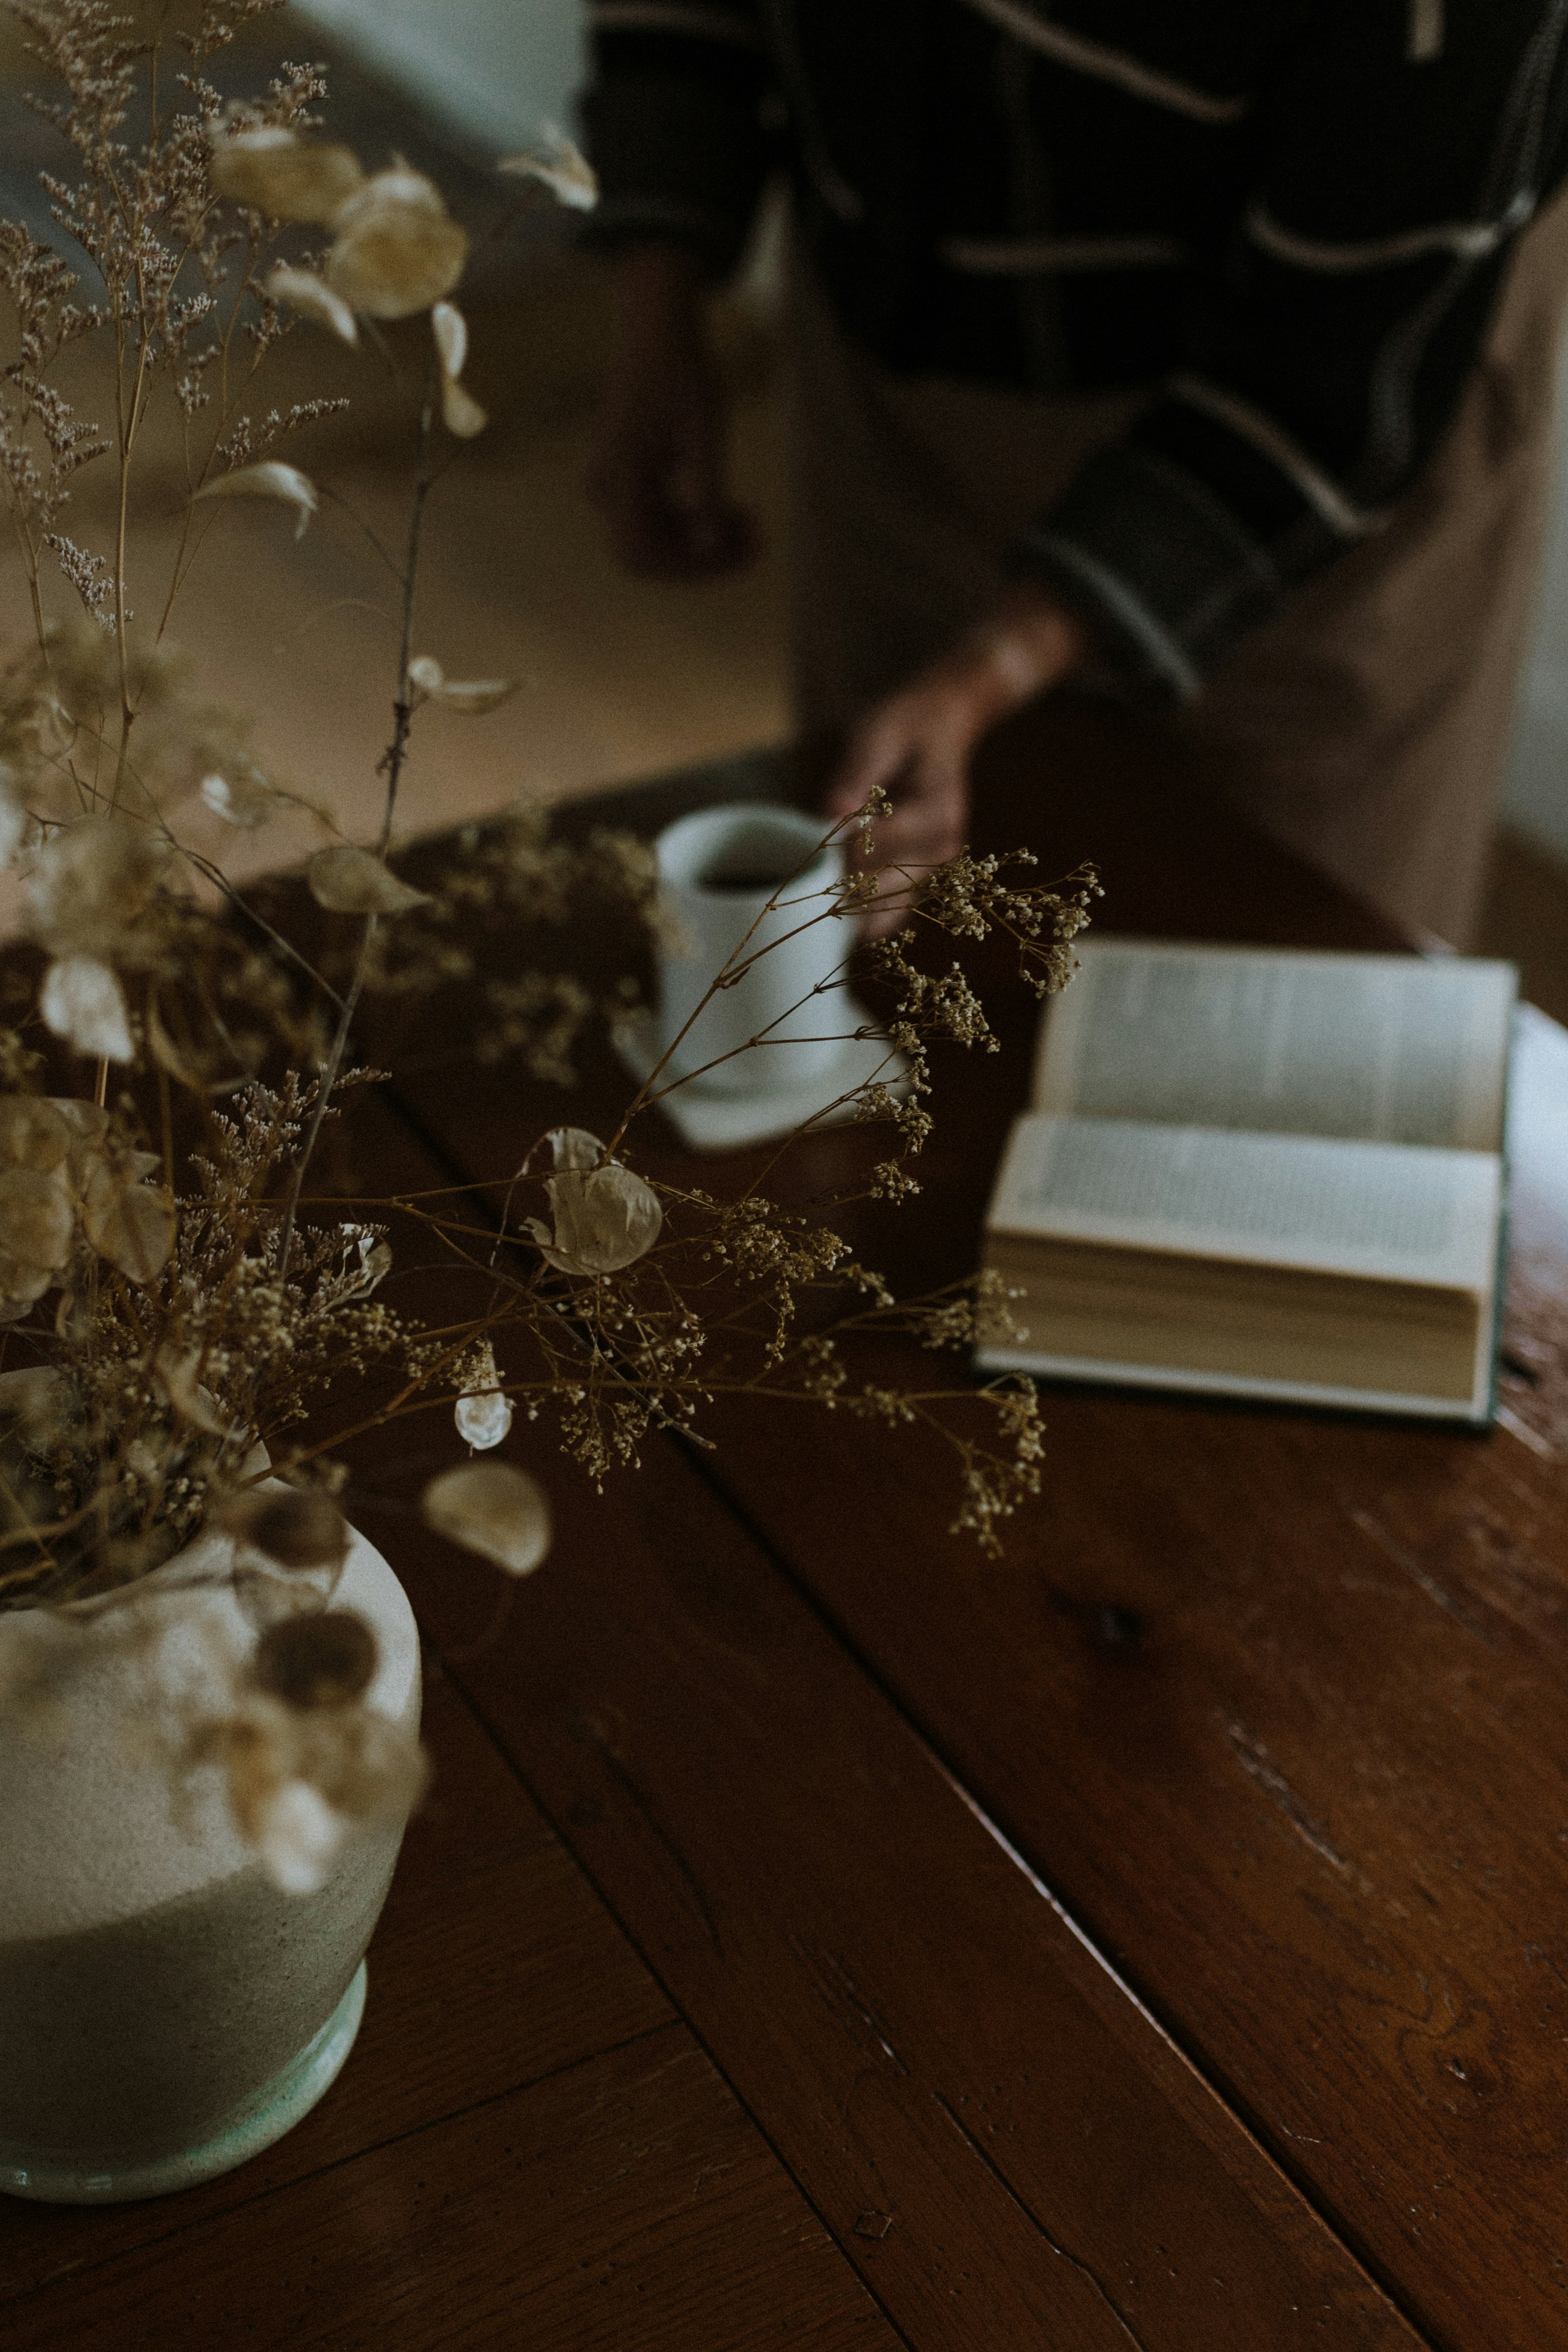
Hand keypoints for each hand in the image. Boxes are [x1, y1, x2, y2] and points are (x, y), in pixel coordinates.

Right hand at [588, 243, 756, 577]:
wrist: (657, 329)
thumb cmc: (683, 370)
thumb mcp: (705, 429)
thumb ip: (708, 488)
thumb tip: (712, 545)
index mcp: (617, 475)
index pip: (642, 553)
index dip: (690, 567)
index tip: (738, 553)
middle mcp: (606, 488)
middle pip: (652, 556)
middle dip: (704, 562)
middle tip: (758, 547)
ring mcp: (616, 487)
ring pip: (661, 543)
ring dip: (707, 545)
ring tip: (755, 525)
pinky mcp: (632, 481)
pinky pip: (663, 523)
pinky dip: (700, 525)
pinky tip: (740, 513)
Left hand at [824, 590, 1089, 934]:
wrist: (941, 727)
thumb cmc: (904, 728)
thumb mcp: (877, 736)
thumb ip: (855, 776)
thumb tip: (831, 816)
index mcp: (936, 811)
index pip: (881, 845)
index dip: (837, 853)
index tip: (801, 856)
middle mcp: (941, 848)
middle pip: (882, 888)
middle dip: (836, 893)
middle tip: (789, 899)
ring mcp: (933, 868)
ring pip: (885, 912)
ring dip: (845, 916)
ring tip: (802, 918)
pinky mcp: (920, 879)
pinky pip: (889, 914)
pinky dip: (859, 921)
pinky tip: (826, 921)